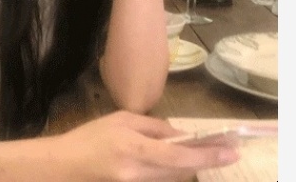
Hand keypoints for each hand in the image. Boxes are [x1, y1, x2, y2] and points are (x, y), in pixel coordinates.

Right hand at [54, 111, 238, 181]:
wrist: (64, 166)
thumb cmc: (90, 137)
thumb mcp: (120, 120)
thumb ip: (152, 127)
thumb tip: (178, 134)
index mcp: (133, 149)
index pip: (178, 155)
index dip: (206, 155)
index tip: (231, 152)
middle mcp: (138, 174)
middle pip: (181, 171)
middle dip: (205, 160)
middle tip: (228, 151)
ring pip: (173, 179)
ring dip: (190, 166)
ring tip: (208, 154)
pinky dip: (171, 173)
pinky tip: (178, 162)